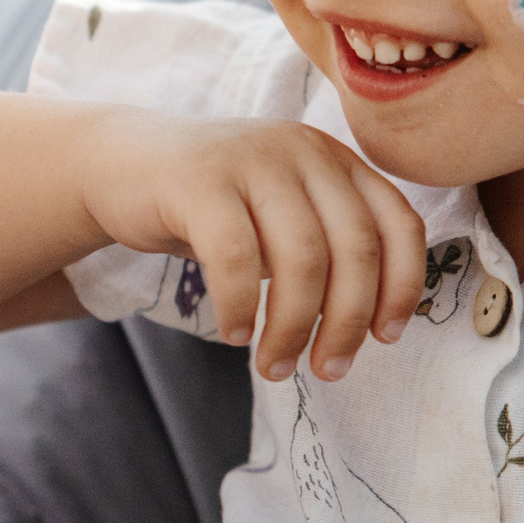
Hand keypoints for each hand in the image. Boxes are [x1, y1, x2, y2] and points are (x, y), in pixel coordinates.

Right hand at [84, 114, 426, 381]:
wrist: (121, 163)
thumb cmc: (211, 205)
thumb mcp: (280, 215)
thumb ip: (326, 246)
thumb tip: (369, 324)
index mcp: (335, 160)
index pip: (397, 224)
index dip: (401, 287)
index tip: (385, 338)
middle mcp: (304, 152)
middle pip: (353, 249)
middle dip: (345, 323)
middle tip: (326, 370)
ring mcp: (252, 160)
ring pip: (301, 258)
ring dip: (292, 327)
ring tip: (273, 366)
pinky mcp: (199, 182)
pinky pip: (235, 258)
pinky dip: (240, 307)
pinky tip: (233, 333)